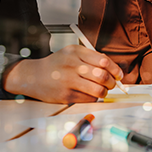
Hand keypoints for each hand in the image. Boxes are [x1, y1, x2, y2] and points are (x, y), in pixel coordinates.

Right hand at [3, 45, 122, 103]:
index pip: (104, 61)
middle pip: (103, 75)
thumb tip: (113, 68)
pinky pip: (89, 99)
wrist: (33, 76)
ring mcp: (68, 81)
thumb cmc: (56, 65)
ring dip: (105, 92)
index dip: (115, 69)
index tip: (119, 75)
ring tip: (103, 91)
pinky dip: (94, 98)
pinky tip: (90, 94)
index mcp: (76, 52)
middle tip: (112, 84)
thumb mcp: (71, 53)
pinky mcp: (66, 95)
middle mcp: (72, 65)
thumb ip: (91, 58)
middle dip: (112, 82)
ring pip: (98, 89)